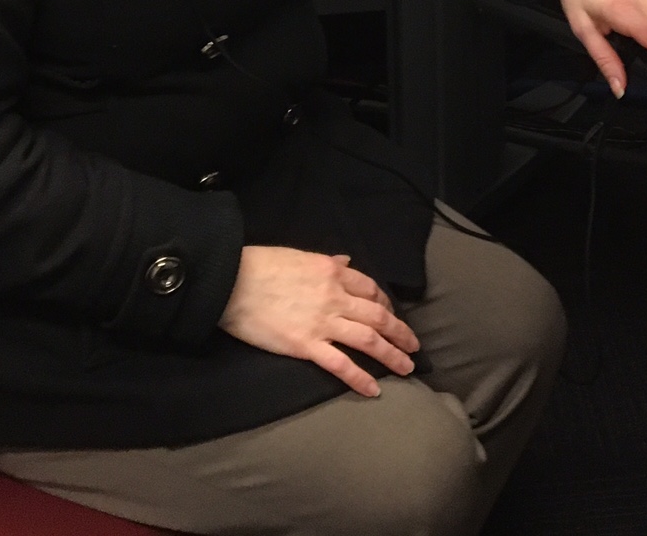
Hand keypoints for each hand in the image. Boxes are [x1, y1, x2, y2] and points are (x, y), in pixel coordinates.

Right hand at [218, 246, 419, 396]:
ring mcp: (322, 322)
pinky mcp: (306, 345)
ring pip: (368, 339)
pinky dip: (360, 378)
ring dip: (392, 355)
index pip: (371, 289)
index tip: (392, 315)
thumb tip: (346, 260)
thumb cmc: (260, 265)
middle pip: (378, 316)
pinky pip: (341, 364)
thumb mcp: (299, 256)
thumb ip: (327, 262)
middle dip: (400, 332)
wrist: (232, 282)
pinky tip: (374, 389)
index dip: (386, 304)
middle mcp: (335, 296)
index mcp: (332, 272)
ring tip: (407, 368)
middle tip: (414, 347)